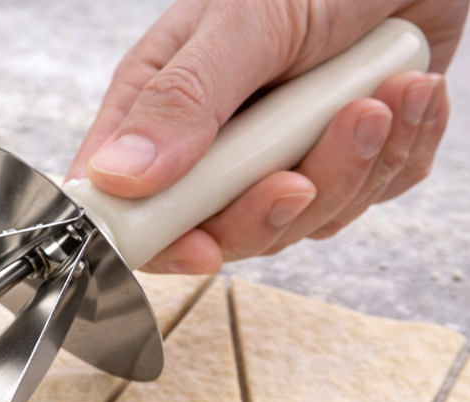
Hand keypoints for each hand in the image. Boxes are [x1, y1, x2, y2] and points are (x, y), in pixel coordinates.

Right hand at [69, 0, 466, 272]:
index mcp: (163, 108)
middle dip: (274, 208)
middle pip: (222, 232)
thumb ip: (181, 99)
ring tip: (381, 99)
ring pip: (303, 220)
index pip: (131, 204)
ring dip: (354, 168)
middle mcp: (218, 142)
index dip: (160, 239)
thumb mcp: (244, 23)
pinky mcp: (350, 158)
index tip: (200, 248)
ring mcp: (284, 154)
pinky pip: (370, 194)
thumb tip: (120, 176)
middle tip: (304, 172)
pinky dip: (400, 153)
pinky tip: (410, 94)